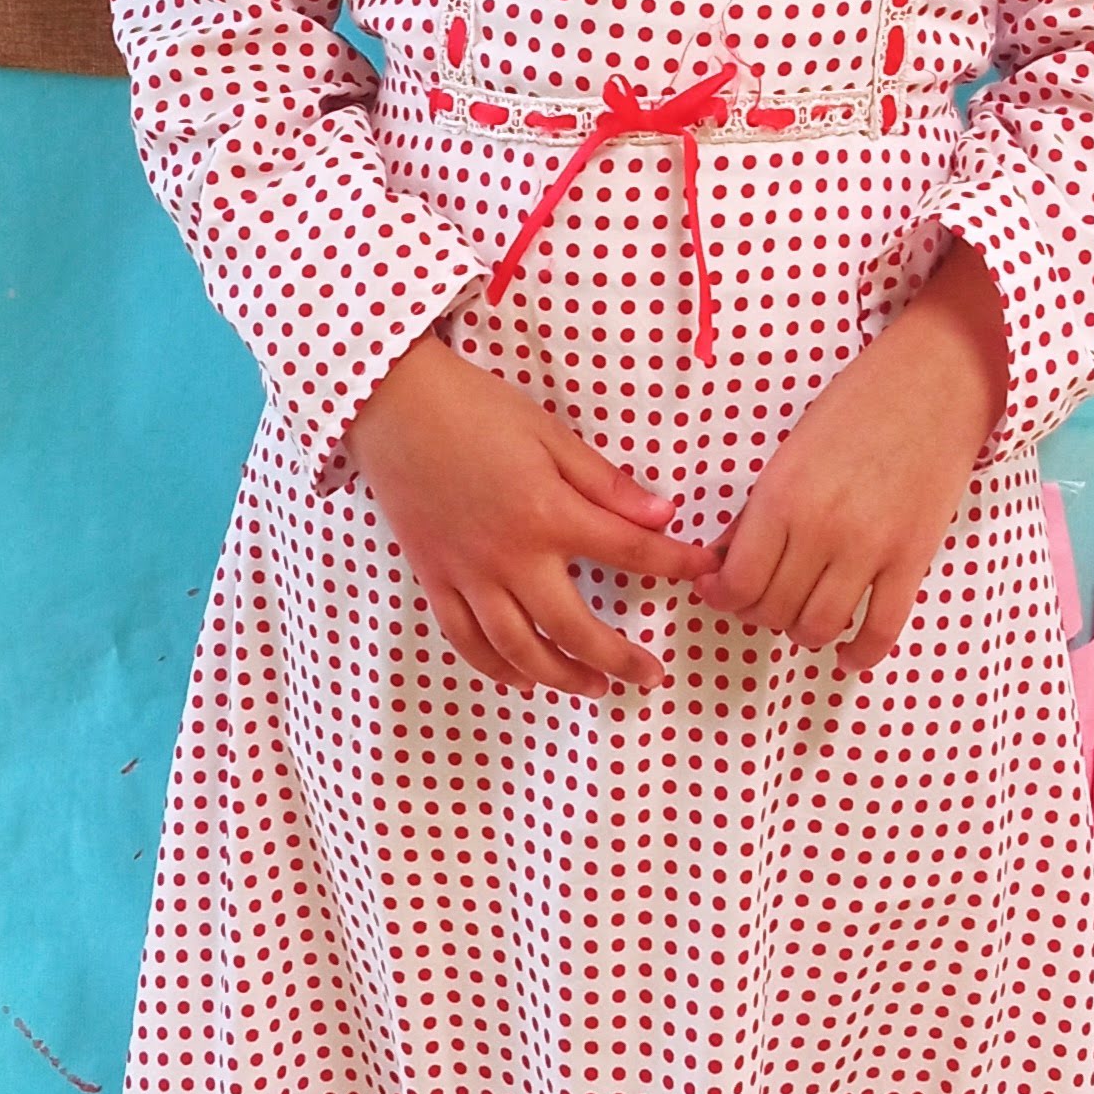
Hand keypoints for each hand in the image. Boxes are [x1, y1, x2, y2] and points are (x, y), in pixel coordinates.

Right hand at [343, 330, 707, 698]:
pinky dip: (496, 667)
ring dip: (561, 677)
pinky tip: (523, 679)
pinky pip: (466, 639)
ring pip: (518, 648)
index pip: (628, 552)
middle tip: (649, 676)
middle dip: (618, 658)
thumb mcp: (549, 433)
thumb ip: (605, 483)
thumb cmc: (474, 409)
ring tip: (596, 688)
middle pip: (573, 628)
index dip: (673, 564)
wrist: (391, 406)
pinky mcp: (434, 578)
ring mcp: (467, 574)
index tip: (702, 572)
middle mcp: (509, 556)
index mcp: (546, 513)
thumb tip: (662, 515)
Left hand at [692, 243, 1006, 674]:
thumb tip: (723, 561)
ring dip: (802, 631)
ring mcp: (872, 548)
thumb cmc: (856, 407)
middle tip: (761, 598)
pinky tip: (846, 655)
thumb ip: (758, 511)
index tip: (720, 591)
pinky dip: (860, 653)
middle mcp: (823, 529)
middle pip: (774, 609)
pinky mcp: (913, 559)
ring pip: (819, 626)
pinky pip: (882, 629)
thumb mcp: (791, 450)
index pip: (738, 580)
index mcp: (783, 496)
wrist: (934, 382)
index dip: (722, 596)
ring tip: (800, 616)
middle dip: (758, 612)